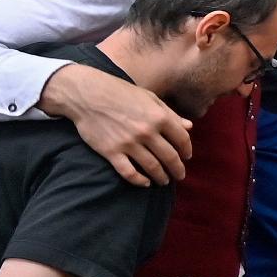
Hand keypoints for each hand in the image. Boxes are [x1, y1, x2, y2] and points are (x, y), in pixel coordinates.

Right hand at [48, 63, 193, 185]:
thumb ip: (170, 114)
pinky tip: (145, 183)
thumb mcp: (150, 98)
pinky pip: (128, 172)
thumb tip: (189, 126)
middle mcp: (147, 132)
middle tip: (179, 175)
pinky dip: (139, 180)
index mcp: (159, 117)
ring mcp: (129, 143)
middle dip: (177, 169)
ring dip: (161, 176)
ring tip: (164, 181)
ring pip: (152, 167)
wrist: (87, 95)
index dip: (187, 150)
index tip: (187, 157)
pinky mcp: (111, 152)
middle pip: (170, 157)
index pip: (182, 140)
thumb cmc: (120, 93)